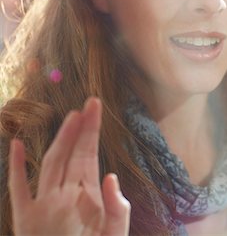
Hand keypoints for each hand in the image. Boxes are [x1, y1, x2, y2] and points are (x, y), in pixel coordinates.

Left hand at [8, 97, 130, 235]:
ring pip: (49, 162)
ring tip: (69, 117)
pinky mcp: (23, 217)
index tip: (94, 106)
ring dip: (58, 138)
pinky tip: (17, 144)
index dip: (91, 129)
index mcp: (84, 198)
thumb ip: (116, 208)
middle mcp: (60, 196)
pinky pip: (17, 187)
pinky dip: (16, 166)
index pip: (87, 154)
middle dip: (79, 127)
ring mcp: (39, 205)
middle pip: (69, 153)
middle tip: (87, 104)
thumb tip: (111, 176)